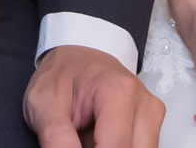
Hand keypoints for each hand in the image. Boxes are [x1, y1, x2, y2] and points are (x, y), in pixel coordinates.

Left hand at [23, 45, 164, 147]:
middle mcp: (143, 104)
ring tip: (88, 137)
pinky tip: (99, 139)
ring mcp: (151, 115)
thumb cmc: (62, 73)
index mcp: (119, 93)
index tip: (71, 145)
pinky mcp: (152, 124)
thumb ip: (57, 139)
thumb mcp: (44, 103)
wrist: (75, 56)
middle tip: (78, 138)